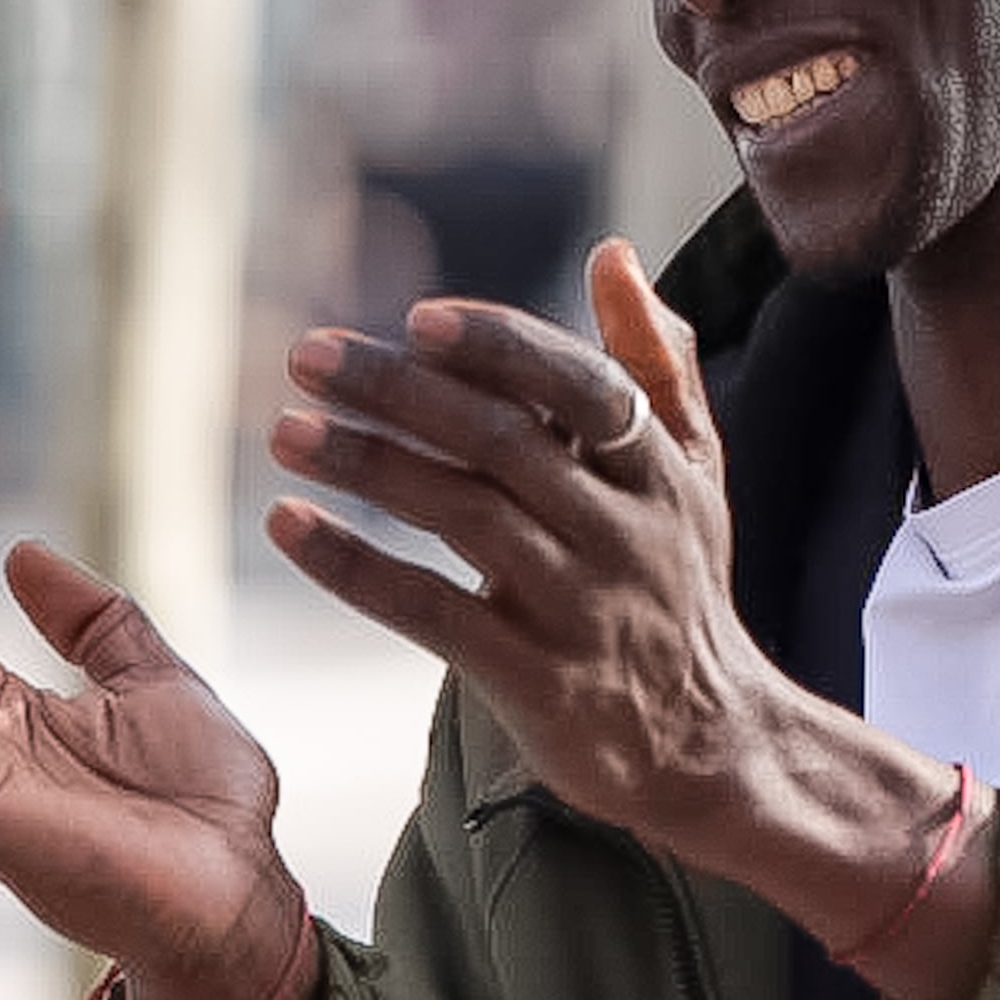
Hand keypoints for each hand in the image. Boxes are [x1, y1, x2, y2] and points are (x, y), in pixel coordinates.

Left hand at [265, 242, 999, 999]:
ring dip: (367, 465)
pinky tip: (290, 527)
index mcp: (658, 470)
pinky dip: (355, 568)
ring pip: (464, 517)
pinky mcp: (536, 681)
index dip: (501, 347)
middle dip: (400, 390)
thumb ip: (653, 363)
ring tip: (286, 433)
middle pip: (503, 442)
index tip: (417, 317)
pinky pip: (433, 613)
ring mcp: (580, 608)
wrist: (712, 746)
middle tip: (308, 356)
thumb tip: (611, 254)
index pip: (581, 386)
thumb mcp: (693, 474)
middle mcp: (624, 531)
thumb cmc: (681, 588)